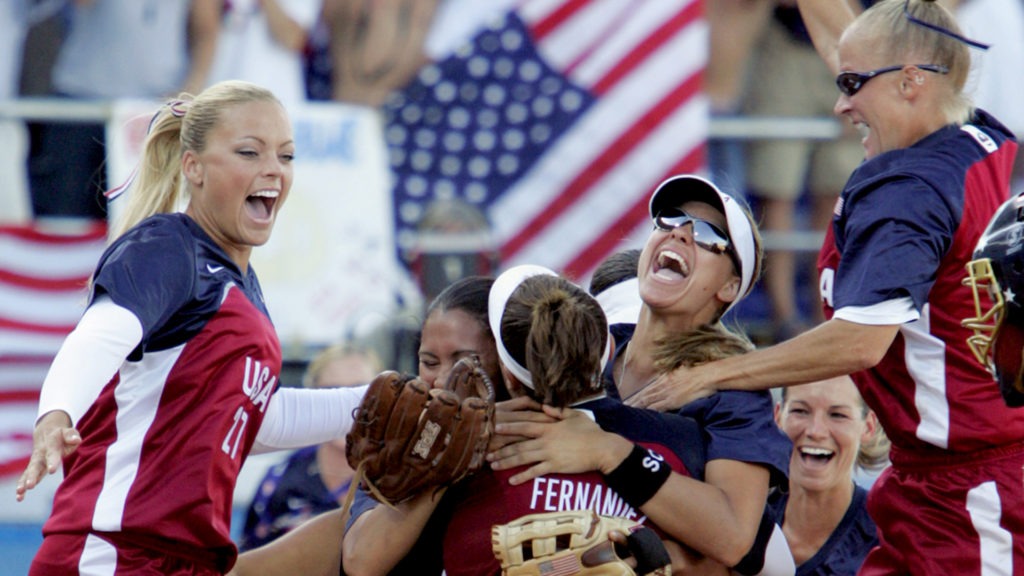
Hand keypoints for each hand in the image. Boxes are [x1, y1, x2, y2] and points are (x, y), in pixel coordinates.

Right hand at [16, 411, 80, 501]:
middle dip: (33, 476)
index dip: (52, 461)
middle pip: (36, 465)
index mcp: (51, 444)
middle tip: (30, 486)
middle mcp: (41, 454)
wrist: (46, 431)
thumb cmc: (61, 434)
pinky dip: (22, 486)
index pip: (52, 453)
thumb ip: (72, 436)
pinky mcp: (33, 467)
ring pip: (29, 472)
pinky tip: (19, 497)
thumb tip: (77, 440)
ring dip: (25, 482)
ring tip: (21, 492)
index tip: (52, 470)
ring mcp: (36, 461)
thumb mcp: (68, 432)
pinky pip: (26, 477)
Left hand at [488, 406, 630, 484]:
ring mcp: (549, 454)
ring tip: (493, 466)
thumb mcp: (574, 415)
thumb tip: (544, 407)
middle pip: (518, 444)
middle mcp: (545, 440)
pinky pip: (535, 472)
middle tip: (486, 453)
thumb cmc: (590, 431)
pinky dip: (522, 476)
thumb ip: (557, 411)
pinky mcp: (555, 466)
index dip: (508, 426)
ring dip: (506, 462)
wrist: (602, 448)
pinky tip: (511, 481)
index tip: (494, 427)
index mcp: (549, 427)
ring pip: (522, 458)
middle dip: (500, 449)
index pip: (523, 425)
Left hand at [625, 364, 714, 410]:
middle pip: (643, 396)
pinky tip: (641, 417)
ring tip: (625, 413)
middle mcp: (662, 386)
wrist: (707, 375)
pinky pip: (657, 408)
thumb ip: (672, 377)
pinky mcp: (672, 400)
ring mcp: (666, 393)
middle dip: (631, 403)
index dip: (635, 396)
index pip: (646, 390)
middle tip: (620, 409)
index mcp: (664, 379)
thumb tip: (670, 378)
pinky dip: (648, 412)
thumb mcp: (681, 372)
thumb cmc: (697, 372)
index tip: (626, 401)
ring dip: (636, 408)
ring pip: (647, 402)